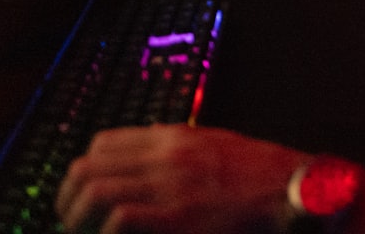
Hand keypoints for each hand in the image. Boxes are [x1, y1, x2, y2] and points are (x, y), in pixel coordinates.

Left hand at [56, 125, 305, 233]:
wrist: (295, 191)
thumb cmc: (263, 176)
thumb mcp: (218, 146)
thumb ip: (180, 148)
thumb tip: (147, 150)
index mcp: (174, 139)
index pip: (102, 146)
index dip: (83, 175)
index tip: (82, 199)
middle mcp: (165, 157)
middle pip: (86, 168)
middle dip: (69, 202)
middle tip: (74, 226)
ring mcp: (170, 187)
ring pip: (94, 192)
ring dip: (81, 221)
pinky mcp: (177, 219)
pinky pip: (119, 219)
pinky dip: (107, 233)